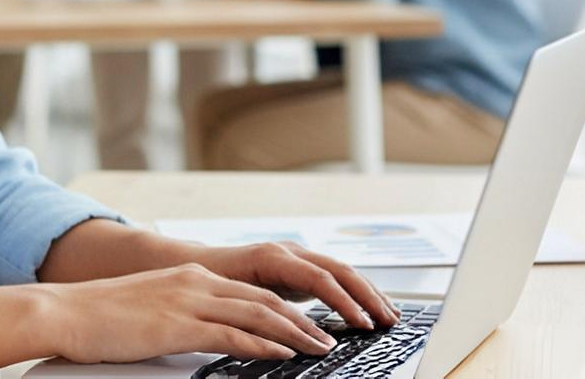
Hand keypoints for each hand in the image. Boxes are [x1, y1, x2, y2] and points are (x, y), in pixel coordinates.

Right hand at [42, 263, 339, 364]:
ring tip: (319, 348)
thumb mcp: (152, 310)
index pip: (252, 292)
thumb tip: (202, 336)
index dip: (287, 308)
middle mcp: (196, 283)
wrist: (67, 311)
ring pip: (257, 314)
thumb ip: (182, 317)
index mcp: (191, 277)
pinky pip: (232, 334)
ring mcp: (189, 302)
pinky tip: (282, 354)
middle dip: (302, 320)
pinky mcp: (179, 325)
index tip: (310, 323)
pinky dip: (263, 345)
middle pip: (264, 300)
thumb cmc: (100, 316)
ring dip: (294, 333)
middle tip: (329, 337)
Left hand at [194, 242, 398, 330]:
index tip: (362, 323)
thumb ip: (263, 312)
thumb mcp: (233, 298)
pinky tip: (369, 307)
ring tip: (390, 315)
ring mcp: (295, 256)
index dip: (343, 301)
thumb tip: (287, 333)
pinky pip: (333, 276)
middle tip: (387, 321)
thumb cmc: (208, 281)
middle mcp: (288, 251)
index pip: (319, 278)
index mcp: (273, 257)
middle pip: (339, 270)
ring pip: (341, 271)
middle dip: (367, 296)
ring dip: (368, 293)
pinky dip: (355, 291)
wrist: (194, 263)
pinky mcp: (298, 266)